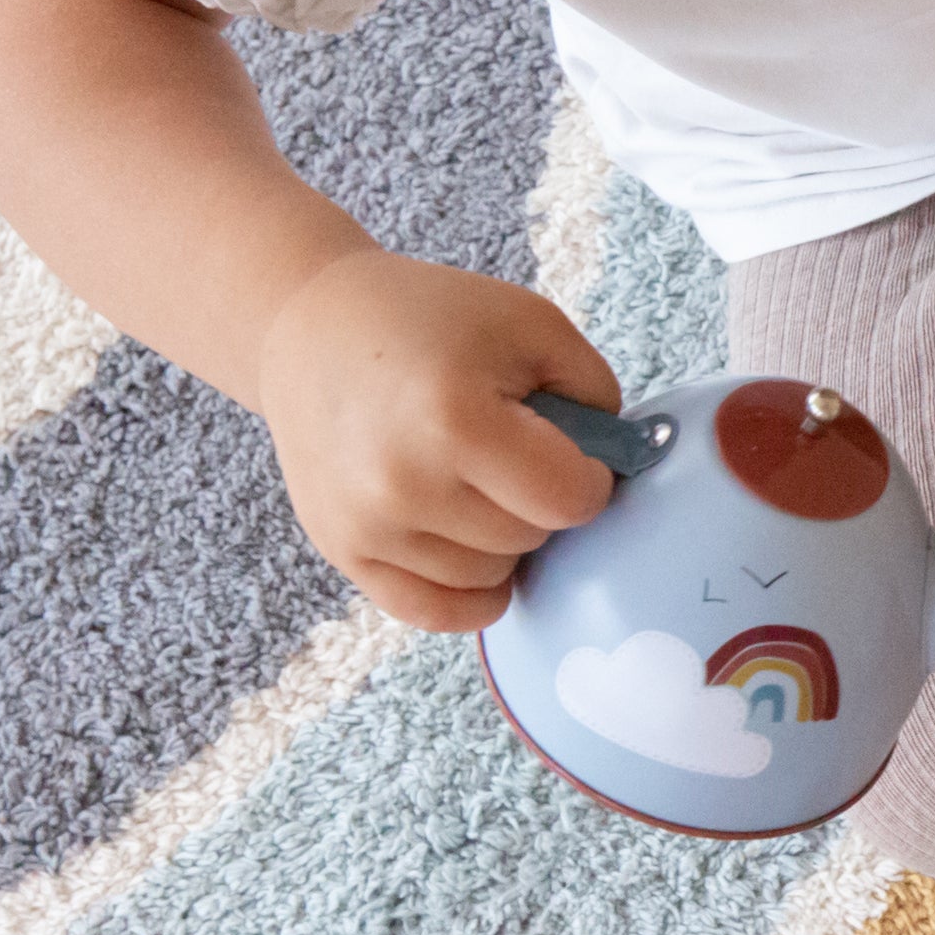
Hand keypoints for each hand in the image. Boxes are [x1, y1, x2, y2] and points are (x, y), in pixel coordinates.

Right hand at [254, 248, 625, 631]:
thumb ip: (597, 396)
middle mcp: (404, 483)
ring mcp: (368, 525)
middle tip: (511, 455)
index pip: (570, 501)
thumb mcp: (533, 324)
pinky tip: (471, 546)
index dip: (589, 477)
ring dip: (501, 541)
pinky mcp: (342, 551)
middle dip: (539, 503)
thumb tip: (624, 468)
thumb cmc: (431, 321)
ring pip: (489, 580)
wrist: (310, 325)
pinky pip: (435, 614)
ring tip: (473, 481)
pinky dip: (469, 593)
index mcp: (456, 420)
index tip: (570, 449)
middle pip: (530, 540)